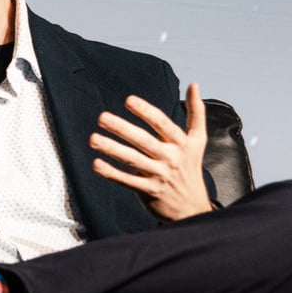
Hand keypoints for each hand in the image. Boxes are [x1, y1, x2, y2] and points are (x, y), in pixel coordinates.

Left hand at [89, 83, 211, 220]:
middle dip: (122, 128)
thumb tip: (194, 84)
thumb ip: (196, 111)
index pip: (161, 123)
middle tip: (102, 117)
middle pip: (143, 140)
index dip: (145, 111)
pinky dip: (111, 173)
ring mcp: (158, 175)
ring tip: (93, 139)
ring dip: (112, 149)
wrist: (193, 208)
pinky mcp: (148, 191)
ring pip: (132, 160)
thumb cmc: (191, 167)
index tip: (129, 100)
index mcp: (181, 142)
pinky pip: (127, 180)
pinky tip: (97, 163)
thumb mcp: (198, 139)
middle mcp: (170, 157)